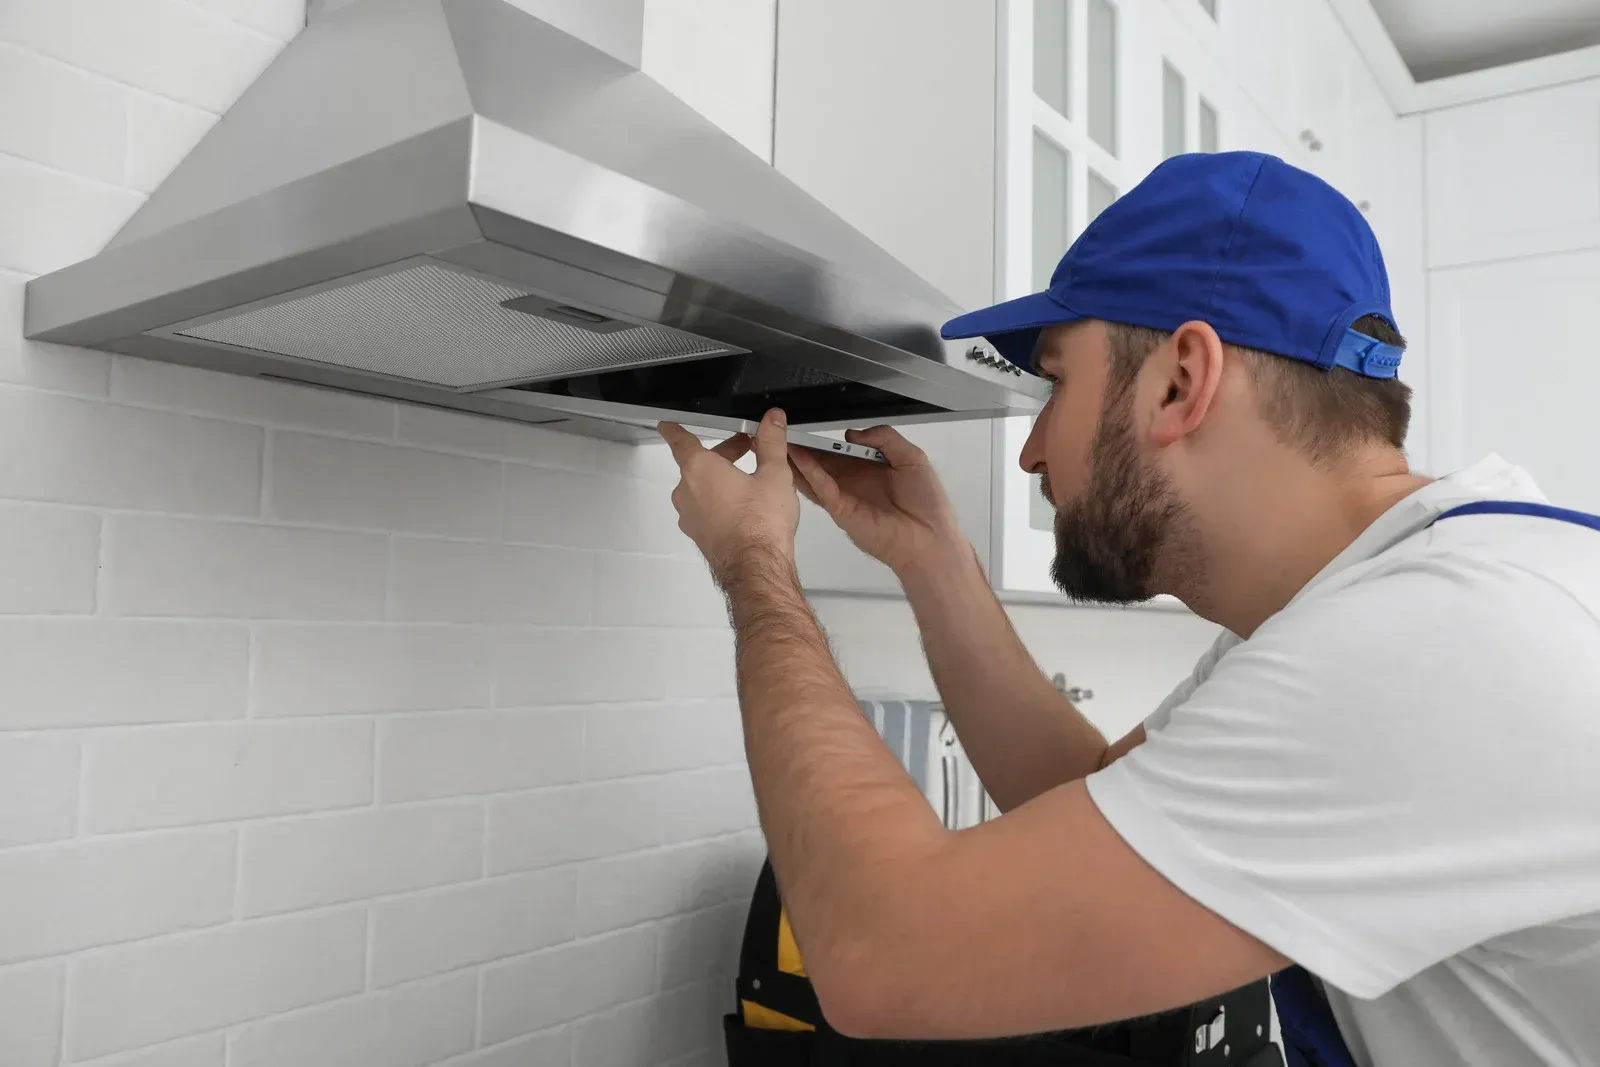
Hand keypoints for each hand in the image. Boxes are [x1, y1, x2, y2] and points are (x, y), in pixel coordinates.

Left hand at [659, 409, 800, 586]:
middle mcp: (687, 491)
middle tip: (747, 449)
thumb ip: (771, 442)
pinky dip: (718, 502)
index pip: (680, 440)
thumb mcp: (774, 474)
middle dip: (722, 454)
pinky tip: (743, 508)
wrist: (756, 568)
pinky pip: (704, 510)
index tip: (668, 425)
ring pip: (701, 488)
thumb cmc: (760, 523)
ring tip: (749, 481)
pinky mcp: (698, 535)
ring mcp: (689, 516)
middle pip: (698, 463)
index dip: (675, 430)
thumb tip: (772, 420)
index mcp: (699, 468)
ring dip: (720, 479)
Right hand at [788, 426, 966, 575]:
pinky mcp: (841, 510)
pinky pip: (822, 488)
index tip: (807, 428)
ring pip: (815, 475)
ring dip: (798, 459)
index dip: (824, 441)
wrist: (929, 537)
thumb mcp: (912, 457)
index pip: (840, 451)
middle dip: (802, 448)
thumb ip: (885, 438)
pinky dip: (809, 472)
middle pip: (821, 462)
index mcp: (870, 469)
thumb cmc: (927, 504)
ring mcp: (845, 497)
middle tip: (782, 432)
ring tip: (780, 441)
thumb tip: (852, 434)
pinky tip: (799, 458)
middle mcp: (854, 483)